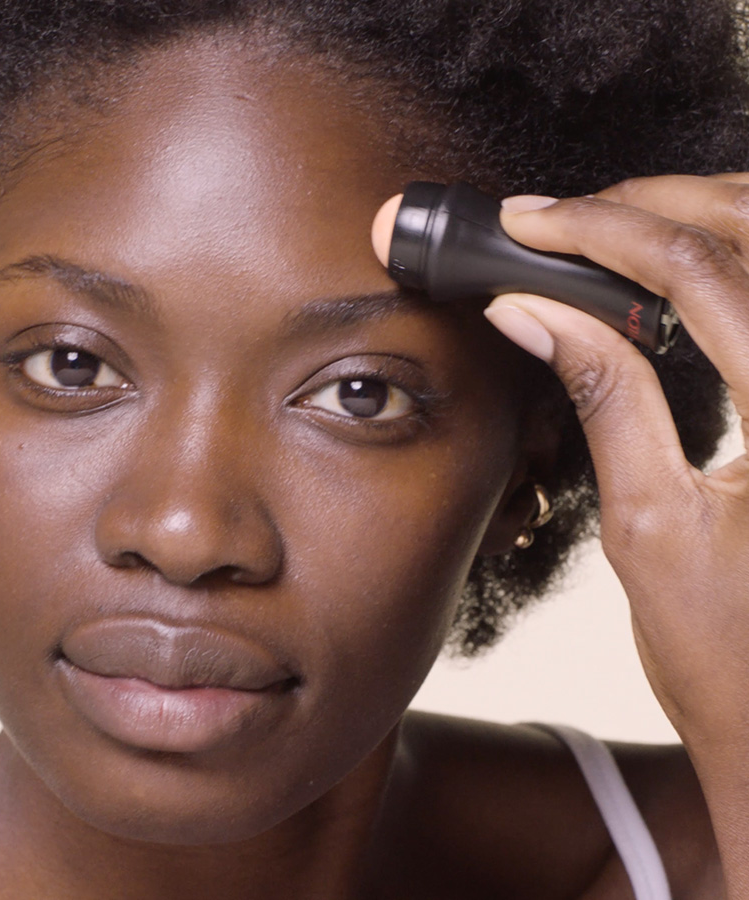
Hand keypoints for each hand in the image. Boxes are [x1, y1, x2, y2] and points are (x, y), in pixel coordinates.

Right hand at [486, 175, 748, 892]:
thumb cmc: (725, 655)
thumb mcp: (647, 524)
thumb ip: (601, 397)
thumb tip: (530, 313)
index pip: (699, 276)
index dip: (599, 234)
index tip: (527, 222)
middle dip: (648, 202)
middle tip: (560, 213)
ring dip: (698, 212)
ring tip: (609, 224)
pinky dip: (732, 255)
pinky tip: (681, 267)